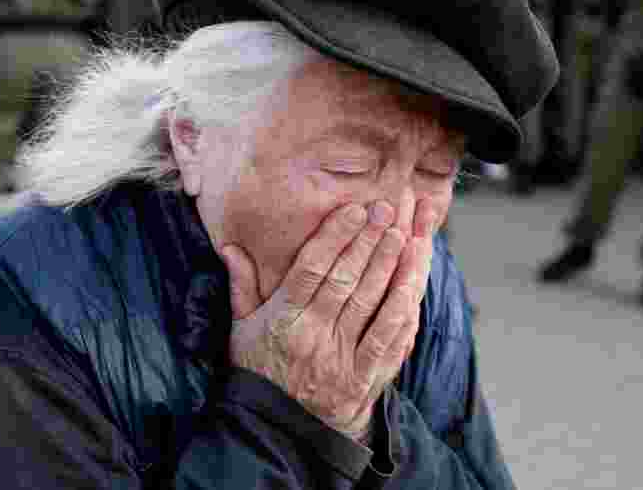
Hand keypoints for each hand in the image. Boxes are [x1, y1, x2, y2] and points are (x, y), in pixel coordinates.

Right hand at [221, 198, 438, 441]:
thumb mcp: (240, 330)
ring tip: (402, 236)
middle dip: (367, 242)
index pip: (310, 270)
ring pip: (369, 305)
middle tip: (385, 211)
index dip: (334, 237)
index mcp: (282, 321)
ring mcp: (340, 360)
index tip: (352, 210)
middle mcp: (313, 337)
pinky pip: (387, 341)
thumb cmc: (260, 372)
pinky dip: (401, 311)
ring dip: (388, 268)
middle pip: (344, 280)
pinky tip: (411, 285)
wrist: (277, 432)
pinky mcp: (363, 381)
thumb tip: (230, 247)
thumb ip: (241, 287)